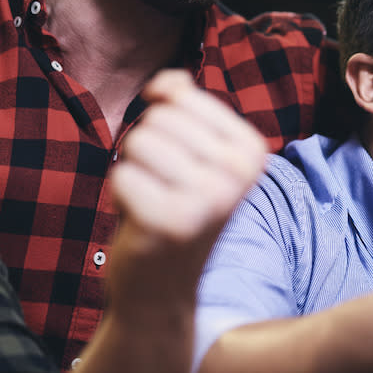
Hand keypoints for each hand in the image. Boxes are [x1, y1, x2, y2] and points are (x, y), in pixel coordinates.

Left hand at [106, 71, 267, 317]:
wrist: (162, 289)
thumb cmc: (172, 209)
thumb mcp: (190, 152)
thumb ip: (183, 105)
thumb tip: (168, 83)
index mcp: (251, 150)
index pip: (180, 97)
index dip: (165, 127)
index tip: (181, 167)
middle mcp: (239, 172)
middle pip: (158, 118)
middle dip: (146, 151)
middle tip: (163, 190)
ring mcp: (208, 197)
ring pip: (137, 143)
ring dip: (133, 173)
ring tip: (153, 204)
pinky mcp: (171, 221)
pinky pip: (121, 175)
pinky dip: (120, 198)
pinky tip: (141, 223)